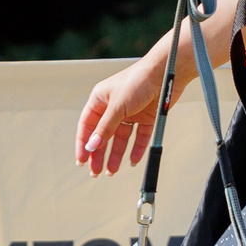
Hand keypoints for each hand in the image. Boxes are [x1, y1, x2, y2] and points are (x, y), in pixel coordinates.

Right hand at [76, 50, 171, 177]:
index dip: (83, 144)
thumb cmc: (137, 81)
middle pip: (103, 135)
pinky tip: (133, 161)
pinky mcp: (146, 117)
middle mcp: (113, 107)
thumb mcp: (118, 106)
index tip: (81, 161)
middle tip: (96, 172)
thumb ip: (105, 128)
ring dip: (116, 155)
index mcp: (100, 100)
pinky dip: (136, 149)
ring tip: (112, 171)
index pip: (87, 126)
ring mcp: (130, 112)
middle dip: (99, 154)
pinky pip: (139, 137)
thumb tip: (92, 146)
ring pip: (120, 138)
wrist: (164, 72)